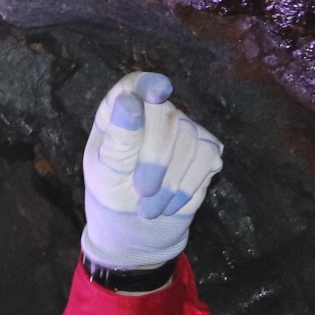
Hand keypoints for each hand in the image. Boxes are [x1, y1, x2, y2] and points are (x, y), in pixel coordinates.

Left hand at [81, 71, 221, 270]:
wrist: (138, 229)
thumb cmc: (112, 195)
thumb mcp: (106, 172)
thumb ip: (119, 139)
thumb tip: (129, 101)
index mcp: (118, 113)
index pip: (134, 85)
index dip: (148, 85)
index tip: (158, 92)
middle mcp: (153, 113)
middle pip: (166, 116)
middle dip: (155, 160)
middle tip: (141, 192)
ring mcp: (182, 128)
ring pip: (190, 138)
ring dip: (169, 181)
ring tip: (149, 206)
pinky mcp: (205, 148)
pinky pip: (208, 155)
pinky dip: (187, 185)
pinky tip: (170, 202)